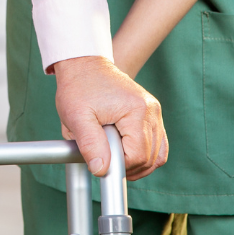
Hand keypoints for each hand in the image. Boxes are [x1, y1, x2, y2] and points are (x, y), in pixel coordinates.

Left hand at [53, 55, 167, 180]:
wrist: (83, 64)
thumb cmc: (78, 86)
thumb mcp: (76, 116)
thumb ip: (90, 144)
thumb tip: (101, 170)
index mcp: (136, 110)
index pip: (138, 156)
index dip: (119, 166)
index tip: (101, 161)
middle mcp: (151, 110)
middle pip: (150, 158)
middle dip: (127, 166)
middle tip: (105, 159)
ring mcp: (154, 111)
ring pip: (157, 154)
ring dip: (137, 163)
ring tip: (114, 156)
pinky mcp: (151, 113)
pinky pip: (157, 144)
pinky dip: (145, 154)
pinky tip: (126, 153)